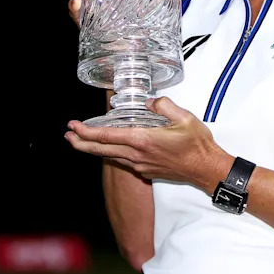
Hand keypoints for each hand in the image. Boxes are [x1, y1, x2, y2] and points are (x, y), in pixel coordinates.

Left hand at [65, 97, 230, 190]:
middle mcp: (137, 155)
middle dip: (81, 142)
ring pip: (110, 157)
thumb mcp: (184, 117)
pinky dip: (110, 154)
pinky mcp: (146, 171)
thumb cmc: (197, 146)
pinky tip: (110, 149)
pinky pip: (122, 161)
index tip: (73, 125)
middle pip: (101, 150)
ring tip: (81, 141)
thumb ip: (163, 105)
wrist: (206, 170)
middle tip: (67, 136)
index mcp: (143, 140)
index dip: (87, 131)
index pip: (107, 136)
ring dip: (93, 149)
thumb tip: (149, 102)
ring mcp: (140, 165)